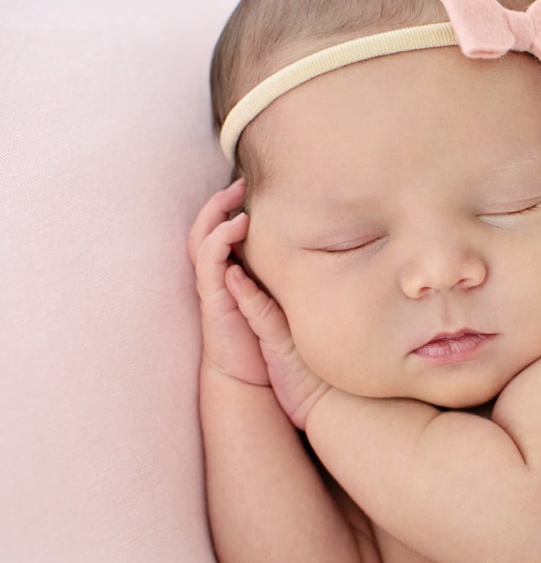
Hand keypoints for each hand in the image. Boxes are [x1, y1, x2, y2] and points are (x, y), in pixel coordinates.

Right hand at [188, 179, 268, 386]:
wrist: (253, 381)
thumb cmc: (272, 345)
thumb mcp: (283, 306)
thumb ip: (286, 283)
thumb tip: (316, 253)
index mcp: (235, 277)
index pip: (227, 237)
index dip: (232, 210)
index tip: (253, 189)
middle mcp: (220, 279)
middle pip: (208, 231)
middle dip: (219, 203)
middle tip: (238, 181)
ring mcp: (214, 289)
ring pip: (202, 241)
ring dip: (214, 214)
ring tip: (231, 194)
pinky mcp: (214, 302)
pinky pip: (209, 264)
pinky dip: (218, 242)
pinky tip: (235, 225)